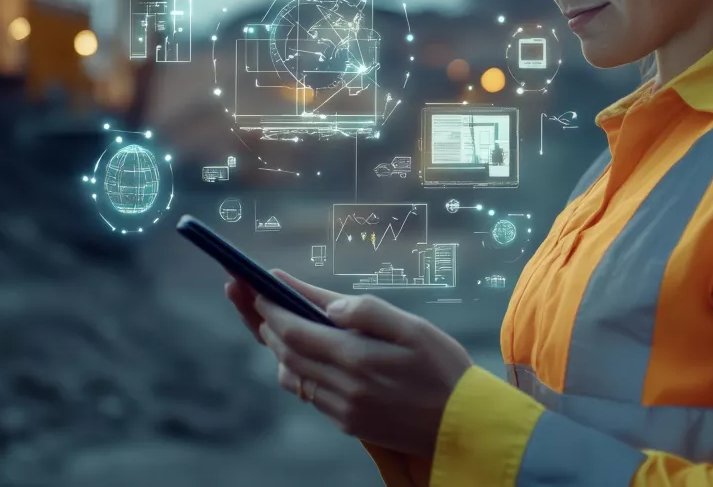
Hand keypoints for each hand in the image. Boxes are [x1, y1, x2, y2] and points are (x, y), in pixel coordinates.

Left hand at [224, 270, 472, 455]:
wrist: (464, 425)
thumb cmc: (443, 369)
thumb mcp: (412, 327)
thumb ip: (367, 311)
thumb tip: (328, 305)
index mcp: (356, 359)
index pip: (295, 331)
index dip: (270, 308)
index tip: (256, 288)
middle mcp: (343, 388)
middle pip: (286, 353)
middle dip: (264, 322)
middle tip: (248, 296)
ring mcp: (343, 410)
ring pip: (292, 376)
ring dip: (279, 348)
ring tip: (273, 322)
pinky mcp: (349, 424)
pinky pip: (310, 394)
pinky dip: (299, 370)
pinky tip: (305, 354)